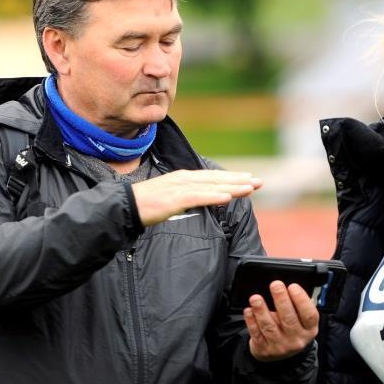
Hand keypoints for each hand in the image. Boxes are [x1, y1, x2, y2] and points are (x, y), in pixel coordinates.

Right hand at [130, 169, 261, 225]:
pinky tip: (227, 198)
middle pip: (217, 179)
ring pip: (212, 186)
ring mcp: (179, 188)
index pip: (212, 177)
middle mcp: (184, 179)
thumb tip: (199, 201)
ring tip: (250, 188)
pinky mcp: (174, 199)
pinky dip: (214, 197)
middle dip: (239, 180)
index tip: (249, 179)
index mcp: (183, 178)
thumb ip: (185, 198)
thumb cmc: (145, 205)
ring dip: (232, 187)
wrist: (123, 206)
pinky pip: (198, 197)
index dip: (232, 178)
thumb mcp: (170, 199)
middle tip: (259, 181)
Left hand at [243, 281, 318, 361]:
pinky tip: (249, 311)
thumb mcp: (302, 320)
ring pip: (269, 327)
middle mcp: (296, 339)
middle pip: (289, 319)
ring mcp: (279, 346)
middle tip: (275, 285)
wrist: (279, 353)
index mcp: (309, 329)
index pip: (309, 315)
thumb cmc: (291, 329)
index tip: (293, 287)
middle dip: (281, 300)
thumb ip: (297, 305)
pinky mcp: (264, 349)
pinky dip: (251, 321)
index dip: (302, 300)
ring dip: (261, 311)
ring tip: (256, 298)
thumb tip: (287, 287)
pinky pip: (256, 333)